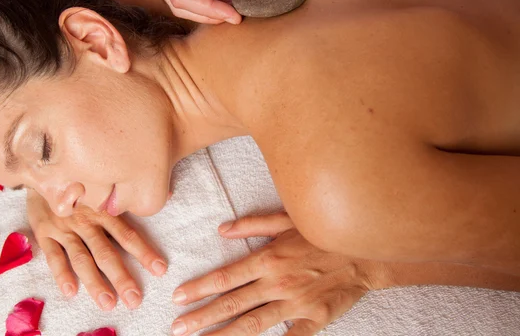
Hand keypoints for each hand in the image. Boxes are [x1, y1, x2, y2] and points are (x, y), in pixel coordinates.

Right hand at [26, 190, 166, 310]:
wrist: (42, 167)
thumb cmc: (81, 179)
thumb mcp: (105, 183)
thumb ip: (133, 196)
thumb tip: (170, 193)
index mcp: (104, 209)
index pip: (127, 234)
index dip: (144, 252)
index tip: (160, 269)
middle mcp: (87, 220)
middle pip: (106, 251)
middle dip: (121, 276)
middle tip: (134, 299)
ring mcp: (65, 227)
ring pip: (81, 257)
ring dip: (94, 281)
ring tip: (108, 302)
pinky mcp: (44, 232)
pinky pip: (53, 255)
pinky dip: (60, 274)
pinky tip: (71, 292)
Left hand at [170, 212, 383, 334]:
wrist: (366, 252)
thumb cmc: (323, 233)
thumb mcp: (288, 218)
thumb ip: (253, 224)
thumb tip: (221, 230)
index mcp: (268, 258)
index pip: (225, 276)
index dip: (199, 288)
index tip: (177, 298)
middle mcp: (277, 282)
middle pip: (232, 304)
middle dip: (201, 317)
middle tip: (177, 328)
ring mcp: (295, 304)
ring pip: (252, 324)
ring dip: (223, 335)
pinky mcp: (314, 319)